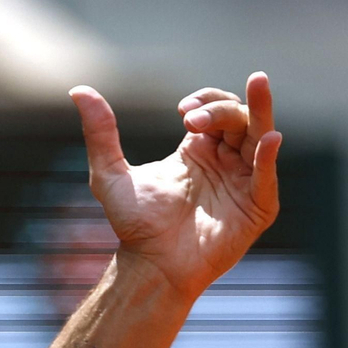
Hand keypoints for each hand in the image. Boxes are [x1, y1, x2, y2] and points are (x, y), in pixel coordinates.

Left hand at [69, 72, 281, 302]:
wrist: (151, 264)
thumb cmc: (133, 224)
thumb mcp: (110, 173)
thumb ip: (99, 132)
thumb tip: (77, 90)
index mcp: (198, 151)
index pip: (215, 110)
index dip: (206, 100)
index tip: (181, 110)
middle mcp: (225, 161)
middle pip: (239, 118)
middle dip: (219, 109)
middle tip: (188, 119)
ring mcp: (243, 182)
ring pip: (260, 136)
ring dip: (259, 110)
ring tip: (258, 83)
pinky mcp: (256, 207)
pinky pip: (267, 176)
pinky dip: (269, 155)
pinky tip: (269, 138)